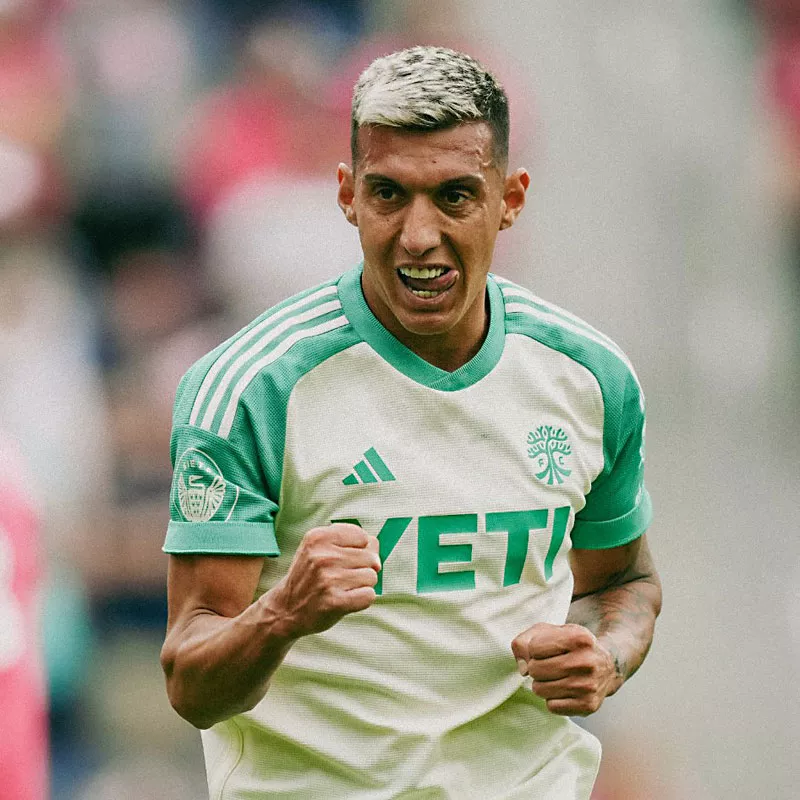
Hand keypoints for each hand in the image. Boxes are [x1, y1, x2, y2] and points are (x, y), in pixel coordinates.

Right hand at [268, 523, 379, 638]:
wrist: (286, 608)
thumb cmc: (309, 577)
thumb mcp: (319, 549)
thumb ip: (349, 542)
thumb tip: (376, 549)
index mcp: (318, 538)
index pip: (362, 536)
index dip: (361, 549)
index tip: (347, 558)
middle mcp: (322, 556)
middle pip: (370, 557)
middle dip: (363, 569)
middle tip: (343, 577)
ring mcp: (328, 579)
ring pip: (371, 577)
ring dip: (362, 585)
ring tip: (343, 588)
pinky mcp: (335, 602)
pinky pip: (369, 595)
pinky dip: (362, 599)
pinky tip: (346, 600)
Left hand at [511, 622, 620, 715]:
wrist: (606, 666)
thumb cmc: (570, 646)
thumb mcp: (549, 632)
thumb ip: (524, 642)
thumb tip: (523, 669)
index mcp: (579, 637)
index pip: (534, 648)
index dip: (534, 649)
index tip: (547, 650)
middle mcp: (587, 662)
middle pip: (535, 670)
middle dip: (536, 667)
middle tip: (549, 665)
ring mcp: (589, 685)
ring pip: (540, 690)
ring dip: (542, 684)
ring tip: (556, 677)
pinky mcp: (588, 706)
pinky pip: (551, 707)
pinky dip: (553, 699)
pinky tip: (564, 690)